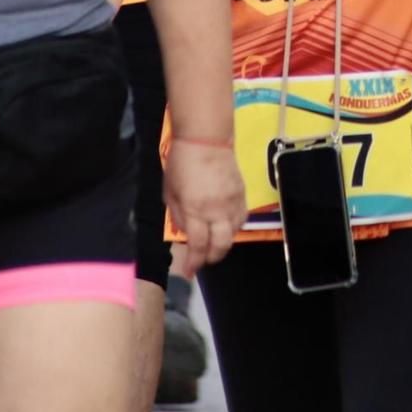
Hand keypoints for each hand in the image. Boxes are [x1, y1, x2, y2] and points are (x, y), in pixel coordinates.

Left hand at [164, 138, 245, 278]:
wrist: (206, 140)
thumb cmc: (181, 163)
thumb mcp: (169, 192)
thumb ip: (177, 216)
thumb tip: (185, 233)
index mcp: (195, 210)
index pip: (198, 245)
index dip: (195, 262)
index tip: (190, 271)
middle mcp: (216, 210)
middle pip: (221, 245)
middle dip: (212, 258)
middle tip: (204, 260)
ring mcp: (232, 203)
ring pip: (234, 234)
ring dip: (224, 243)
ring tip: (214, 243)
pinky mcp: (242, 195)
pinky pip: (242, 219)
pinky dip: (234, 228)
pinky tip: (226, 226)